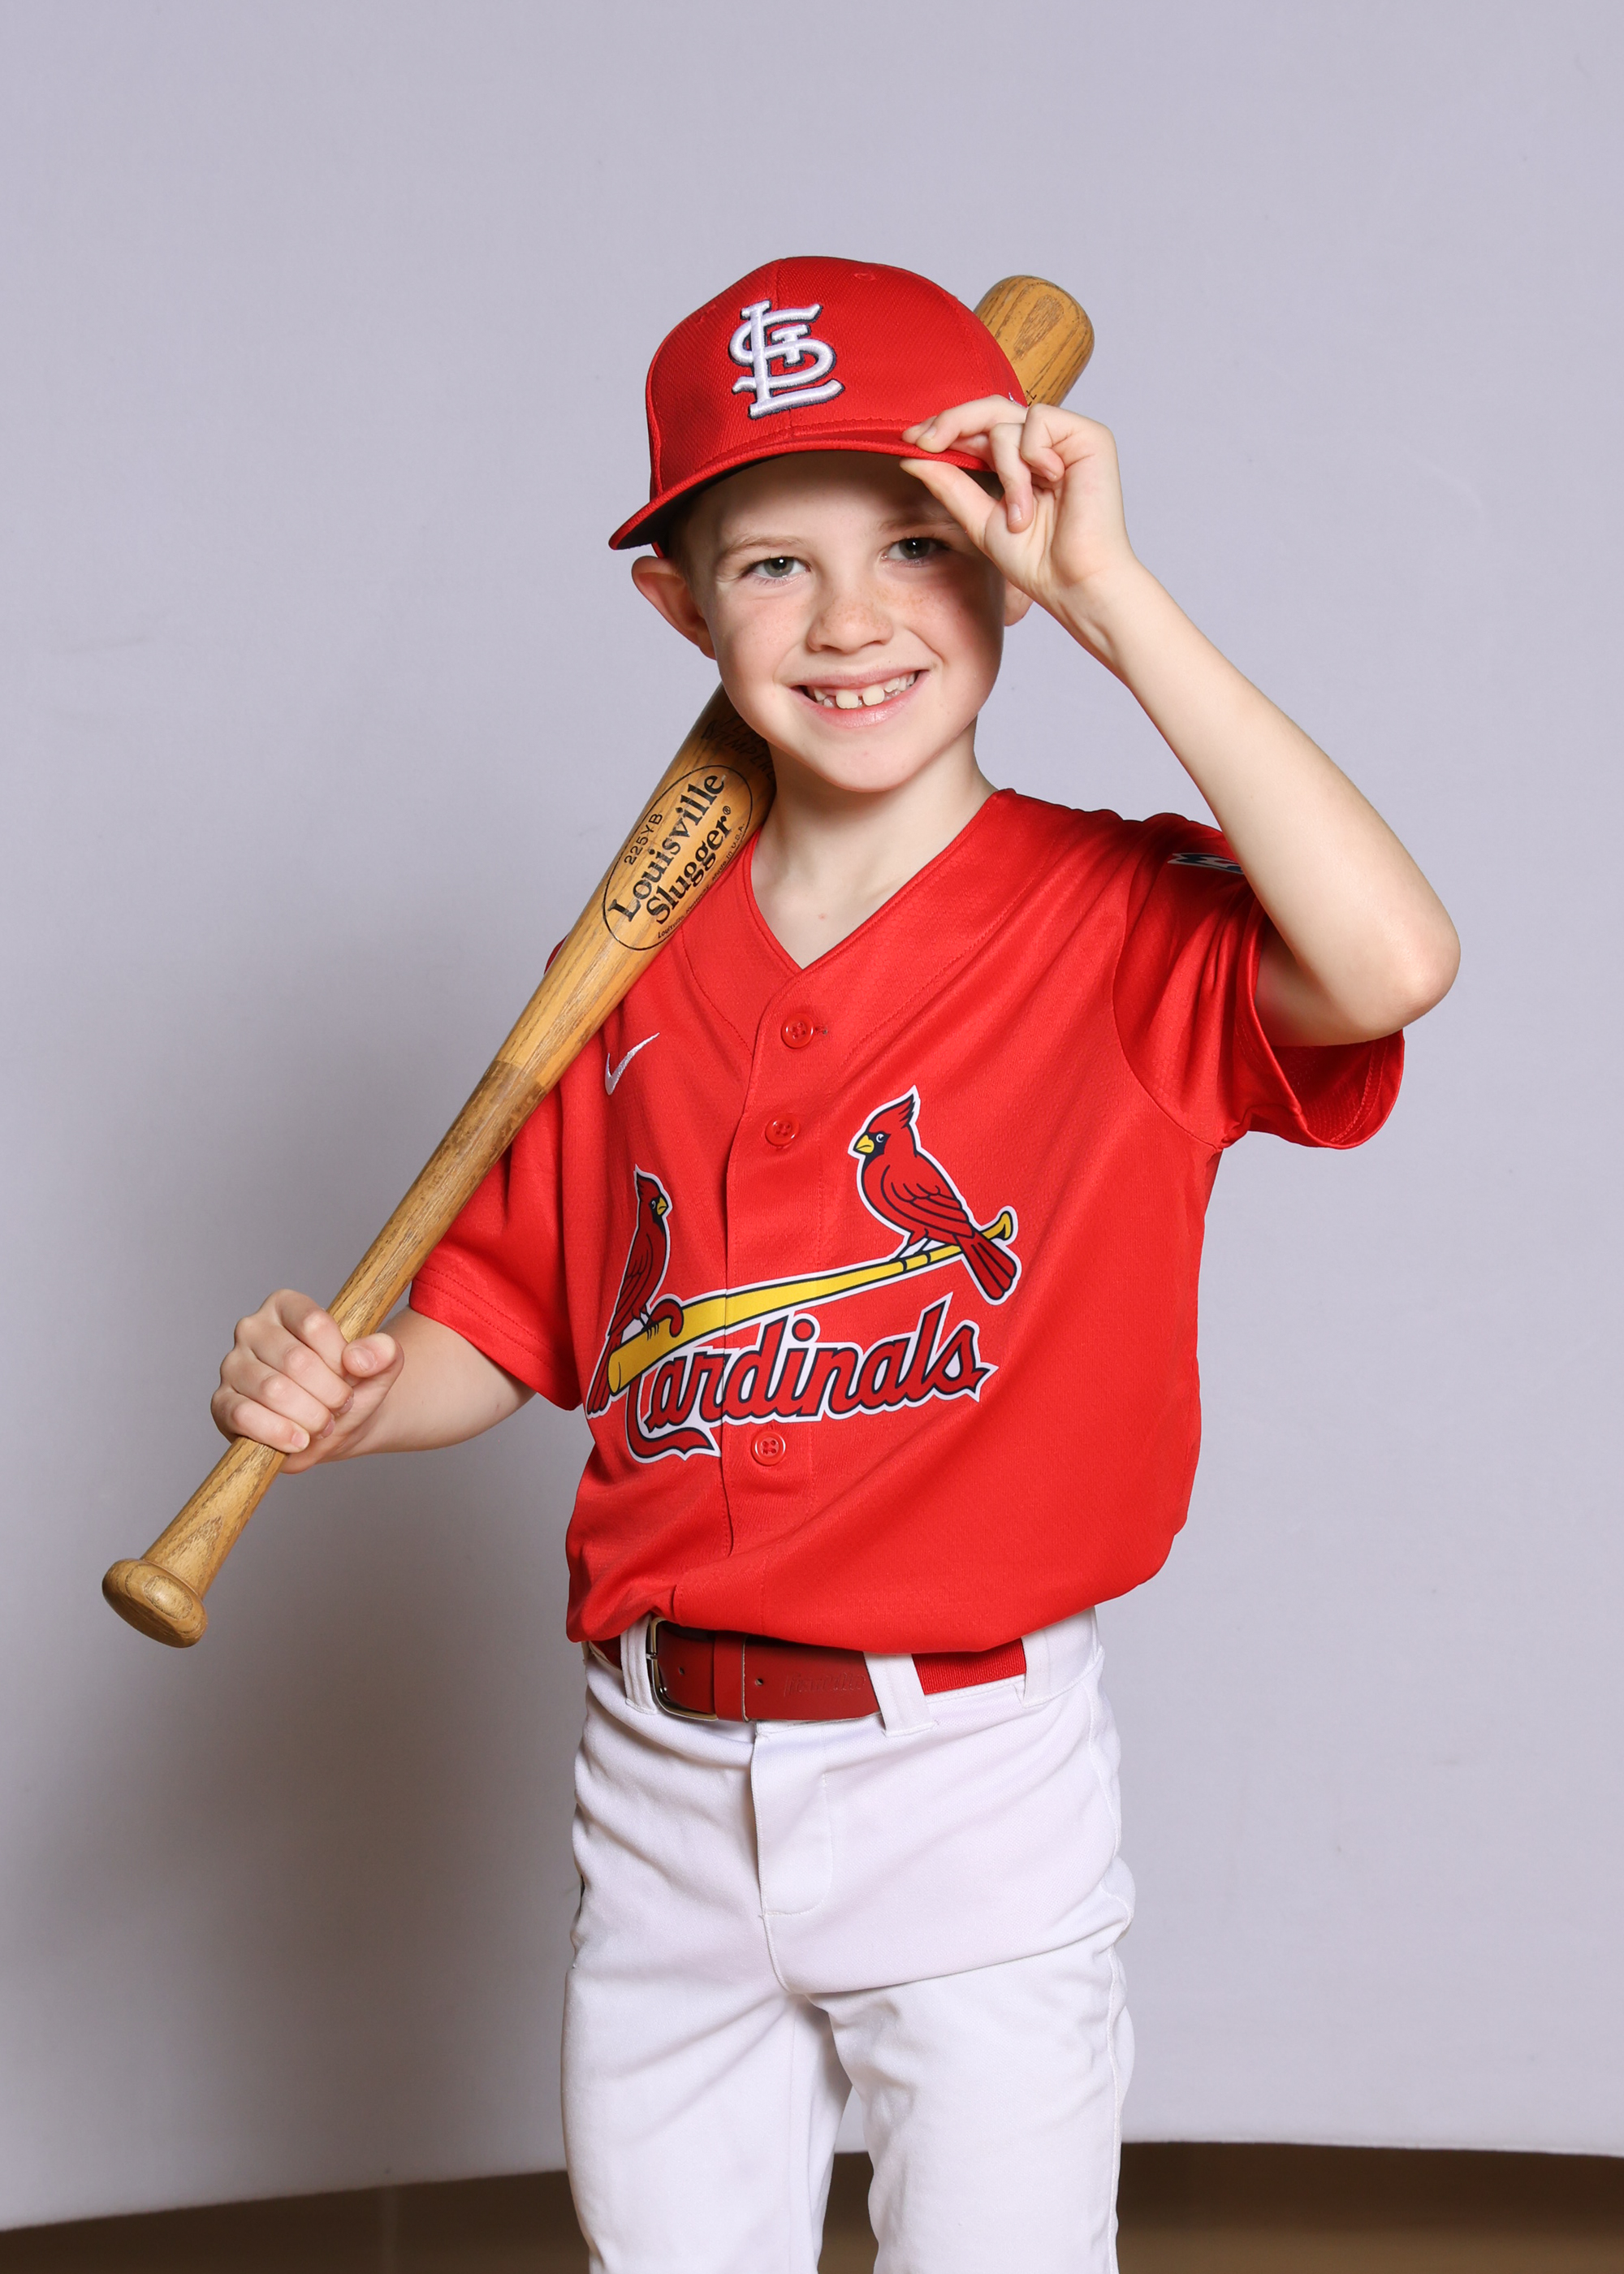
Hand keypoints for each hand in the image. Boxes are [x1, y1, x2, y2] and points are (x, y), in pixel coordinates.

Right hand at [213, 1291, 403, 1470]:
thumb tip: (358, 1358)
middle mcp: (252, 1329)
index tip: (352, 1376)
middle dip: (329, 1393)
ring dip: (309, 1416)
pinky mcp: (222, 1403)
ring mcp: (233, 1366)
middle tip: (341, 1406)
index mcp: (286, 1306)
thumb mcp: (380, 1368)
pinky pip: (244, 1415)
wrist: (334, 1426)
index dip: (340, 1359)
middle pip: (296, 1360)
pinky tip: (300, 1439)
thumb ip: (384, 1354)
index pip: (314, 1324)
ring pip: (273, 1390)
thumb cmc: (351, 1387)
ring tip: (324, 1424)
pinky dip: (278, 1432)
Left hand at [901, 399, 1139, 648]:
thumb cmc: (1037, 560)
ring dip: (1004, 471)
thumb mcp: (979, 519)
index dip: (944, 428)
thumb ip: (950, 485)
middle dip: (951, 422)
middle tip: (925, 442)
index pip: (978, 428)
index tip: (910, 441)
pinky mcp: (1089, 435)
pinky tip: (1051, 483)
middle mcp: (1043, 445)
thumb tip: (912, 456)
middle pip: (988, 409)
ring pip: (1007, 422)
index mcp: (1020, 462)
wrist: (1073, 582)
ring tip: (1021, 514)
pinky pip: (1038, 421)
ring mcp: (1066, 438)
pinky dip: (1031, 456)